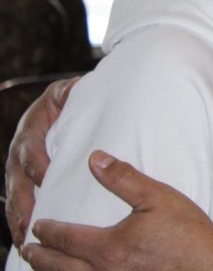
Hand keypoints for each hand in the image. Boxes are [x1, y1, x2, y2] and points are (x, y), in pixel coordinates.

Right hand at [5, 76, 77, 247]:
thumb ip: (76, 93)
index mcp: (35, 122)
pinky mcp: (29, 175)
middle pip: (16, 175)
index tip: (45, 179)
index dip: (35, 162)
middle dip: (22, 199)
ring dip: (18, 214)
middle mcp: (24, 143)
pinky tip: (24, 236)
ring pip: (14, 191)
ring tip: (24, 236)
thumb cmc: (83, 95)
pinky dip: (20, 216)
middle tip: (30, 221)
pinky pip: (20, 198)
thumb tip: (80, 92)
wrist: (81, 97)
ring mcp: (23, 160)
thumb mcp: (77, 90)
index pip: (29, 145)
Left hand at [21, 151, 212, 270]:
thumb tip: (95, 159)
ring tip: (44, 266)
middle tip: (27, 249)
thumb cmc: (186, 232)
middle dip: (40, 256)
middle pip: (59, 266)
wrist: (209, 266)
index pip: (66, 238)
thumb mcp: (157, 197)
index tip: (38, 225)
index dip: (48, 231)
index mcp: (108, 246)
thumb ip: (123, 178)